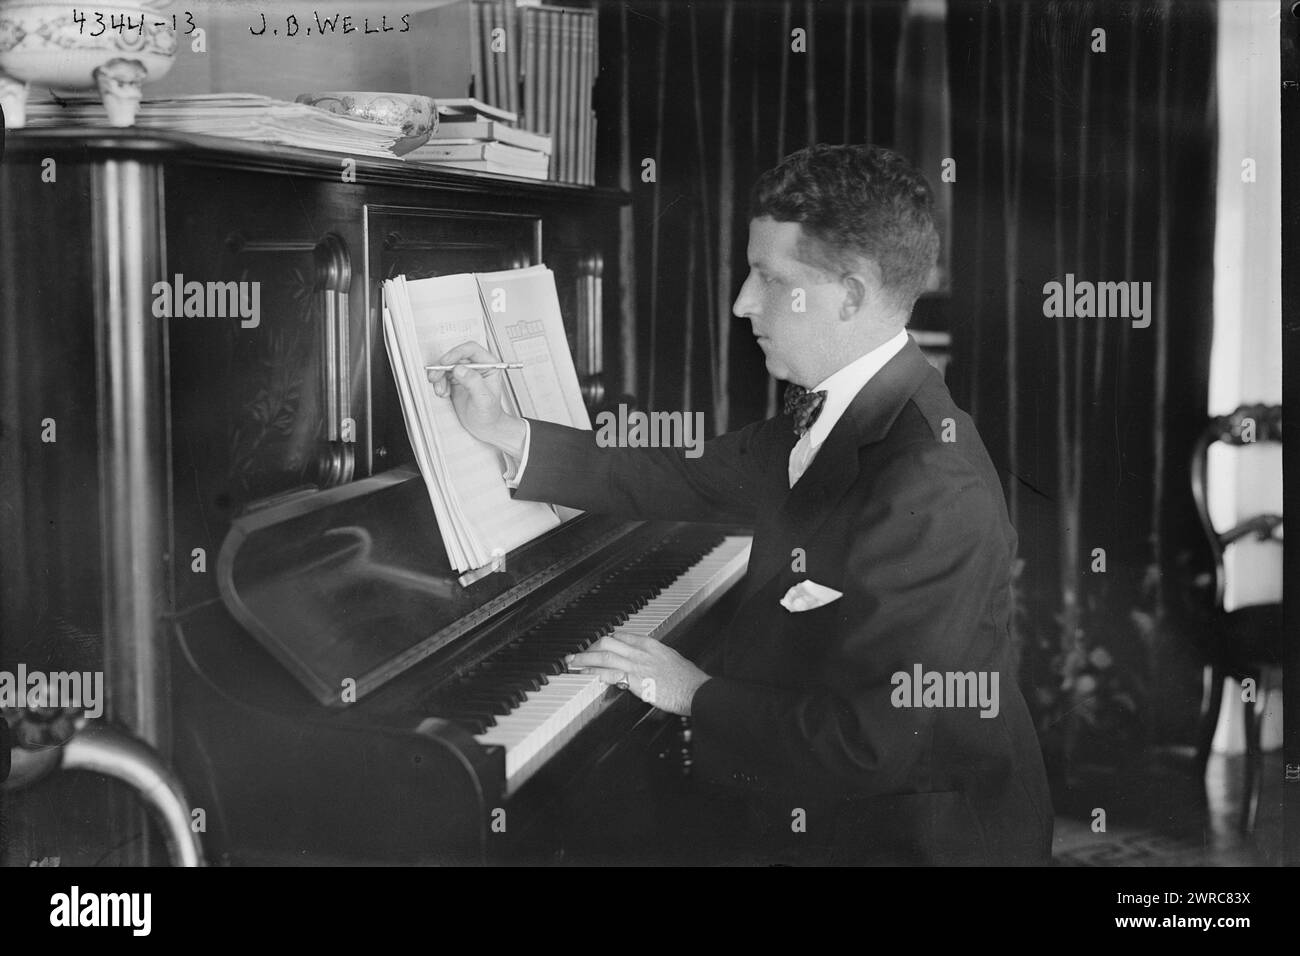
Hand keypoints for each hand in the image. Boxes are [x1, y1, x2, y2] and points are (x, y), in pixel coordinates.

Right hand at [427, 341, 525, 457]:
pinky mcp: (456, 381)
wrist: (485, 426)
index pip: (471, 350)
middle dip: (443, 367)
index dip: (456, 353)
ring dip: (439, 377)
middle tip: (435, 377)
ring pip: (447, 366)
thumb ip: (473, 382)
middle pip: (455, 357)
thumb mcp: (483, 399)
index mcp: (489, 365)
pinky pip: (443, 376)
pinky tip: (443, 393)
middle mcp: (477, 367)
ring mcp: (466, 373)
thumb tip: (460, 369)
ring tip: (441, 391)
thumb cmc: (490, 414)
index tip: (446, 362)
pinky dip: (439, 383)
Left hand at [566, 635, 709, 715]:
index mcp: (650, 644)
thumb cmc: (688, 680)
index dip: (604, 641)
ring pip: (604, 656)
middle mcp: (641, 651)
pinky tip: (586, 676)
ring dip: (585, 659)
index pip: (621, 636)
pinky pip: (610, 674)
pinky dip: (595, 673)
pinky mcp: (635, 681)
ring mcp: (637, 665)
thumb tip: (646, 664)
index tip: (596, 647)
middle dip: (590, 648)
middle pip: (608, 643)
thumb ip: (655, 659)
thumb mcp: (671, 660)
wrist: (696, 691)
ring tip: (573, 663)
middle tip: (578, 655)